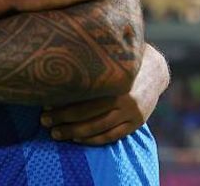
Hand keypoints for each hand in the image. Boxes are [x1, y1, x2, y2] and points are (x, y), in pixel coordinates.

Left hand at [39, 58, 162, 144]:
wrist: (155, 70)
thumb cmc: (122, 62)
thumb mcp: (108, 60)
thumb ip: (88, 67)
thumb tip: (55, 70)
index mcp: (113, 81)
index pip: (82, 97)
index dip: (61, 105)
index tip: (43, 107)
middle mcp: (123, 98)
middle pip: (87, 115)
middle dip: (63, 120)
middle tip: (44, 122)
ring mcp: (131, 113)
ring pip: (98, 128)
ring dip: (75, 133)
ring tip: (57, 134)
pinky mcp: (136, 123)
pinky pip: (112, 136)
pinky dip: (94, 140)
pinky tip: (78, 140)